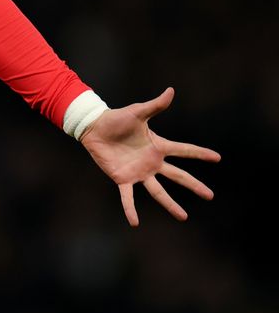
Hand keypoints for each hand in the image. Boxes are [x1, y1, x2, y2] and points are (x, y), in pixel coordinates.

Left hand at [79, 87, 220, 225]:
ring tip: (183, 217)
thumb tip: (171, 90)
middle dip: (194, 186)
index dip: (200, 153)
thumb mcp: (138, 112)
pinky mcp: (122, 179)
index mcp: (158, 146)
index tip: (218, 158)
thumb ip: (155, 105)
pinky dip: (130, 209)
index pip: (184, 150)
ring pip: (158, 191)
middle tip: (210, 196)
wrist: (94, 128)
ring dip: (170, 204)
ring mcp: (138, 172)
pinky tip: (134, 223)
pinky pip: (128, 197)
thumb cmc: (117, 119)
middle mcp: (152, 162)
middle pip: (178, 176)